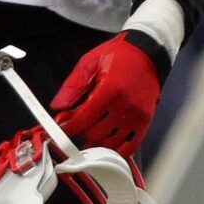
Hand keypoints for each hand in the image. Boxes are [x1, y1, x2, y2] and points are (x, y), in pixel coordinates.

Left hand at [49, 33, 165, 155]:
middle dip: (81, 131)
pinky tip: (106, 144)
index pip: (83, 119)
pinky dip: (116, 150)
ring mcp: (136, 116)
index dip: (68, 127)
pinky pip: (130, 146)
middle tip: (78, 124)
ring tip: (90, 132)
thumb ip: (72, 87)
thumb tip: (58, 107)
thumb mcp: (89, 63)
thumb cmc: (118, 56)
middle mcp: (125, 105)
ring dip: (97, 141)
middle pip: (95, 133)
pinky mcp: (145, 121)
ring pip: (111, 143)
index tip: (61, 129)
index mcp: (109, 89)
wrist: (146, 54)